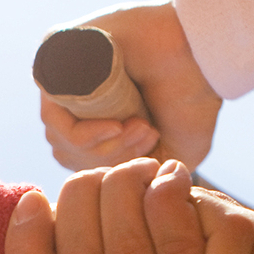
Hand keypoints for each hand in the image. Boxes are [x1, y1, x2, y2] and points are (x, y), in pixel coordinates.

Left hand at [39, 0, 222, 170]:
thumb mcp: (168, 157)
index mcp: (93, 114)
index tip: (151, 155)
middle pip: (68, 153)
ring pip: (62, 138)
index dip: (114, 173)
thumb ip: (137, 181)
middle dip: (113, 160)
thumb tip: (105, 201)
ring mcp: (63, 76)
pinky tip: (116, 125)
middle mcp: (73, 94)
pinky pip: (54, 115)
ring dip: (106, 147)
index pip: (79, 163)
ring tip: (142, 127)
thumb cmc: (191, 98)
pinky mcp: (55, 55)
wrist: (200, 52)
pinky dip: (85, 134)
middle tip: (150, 135)